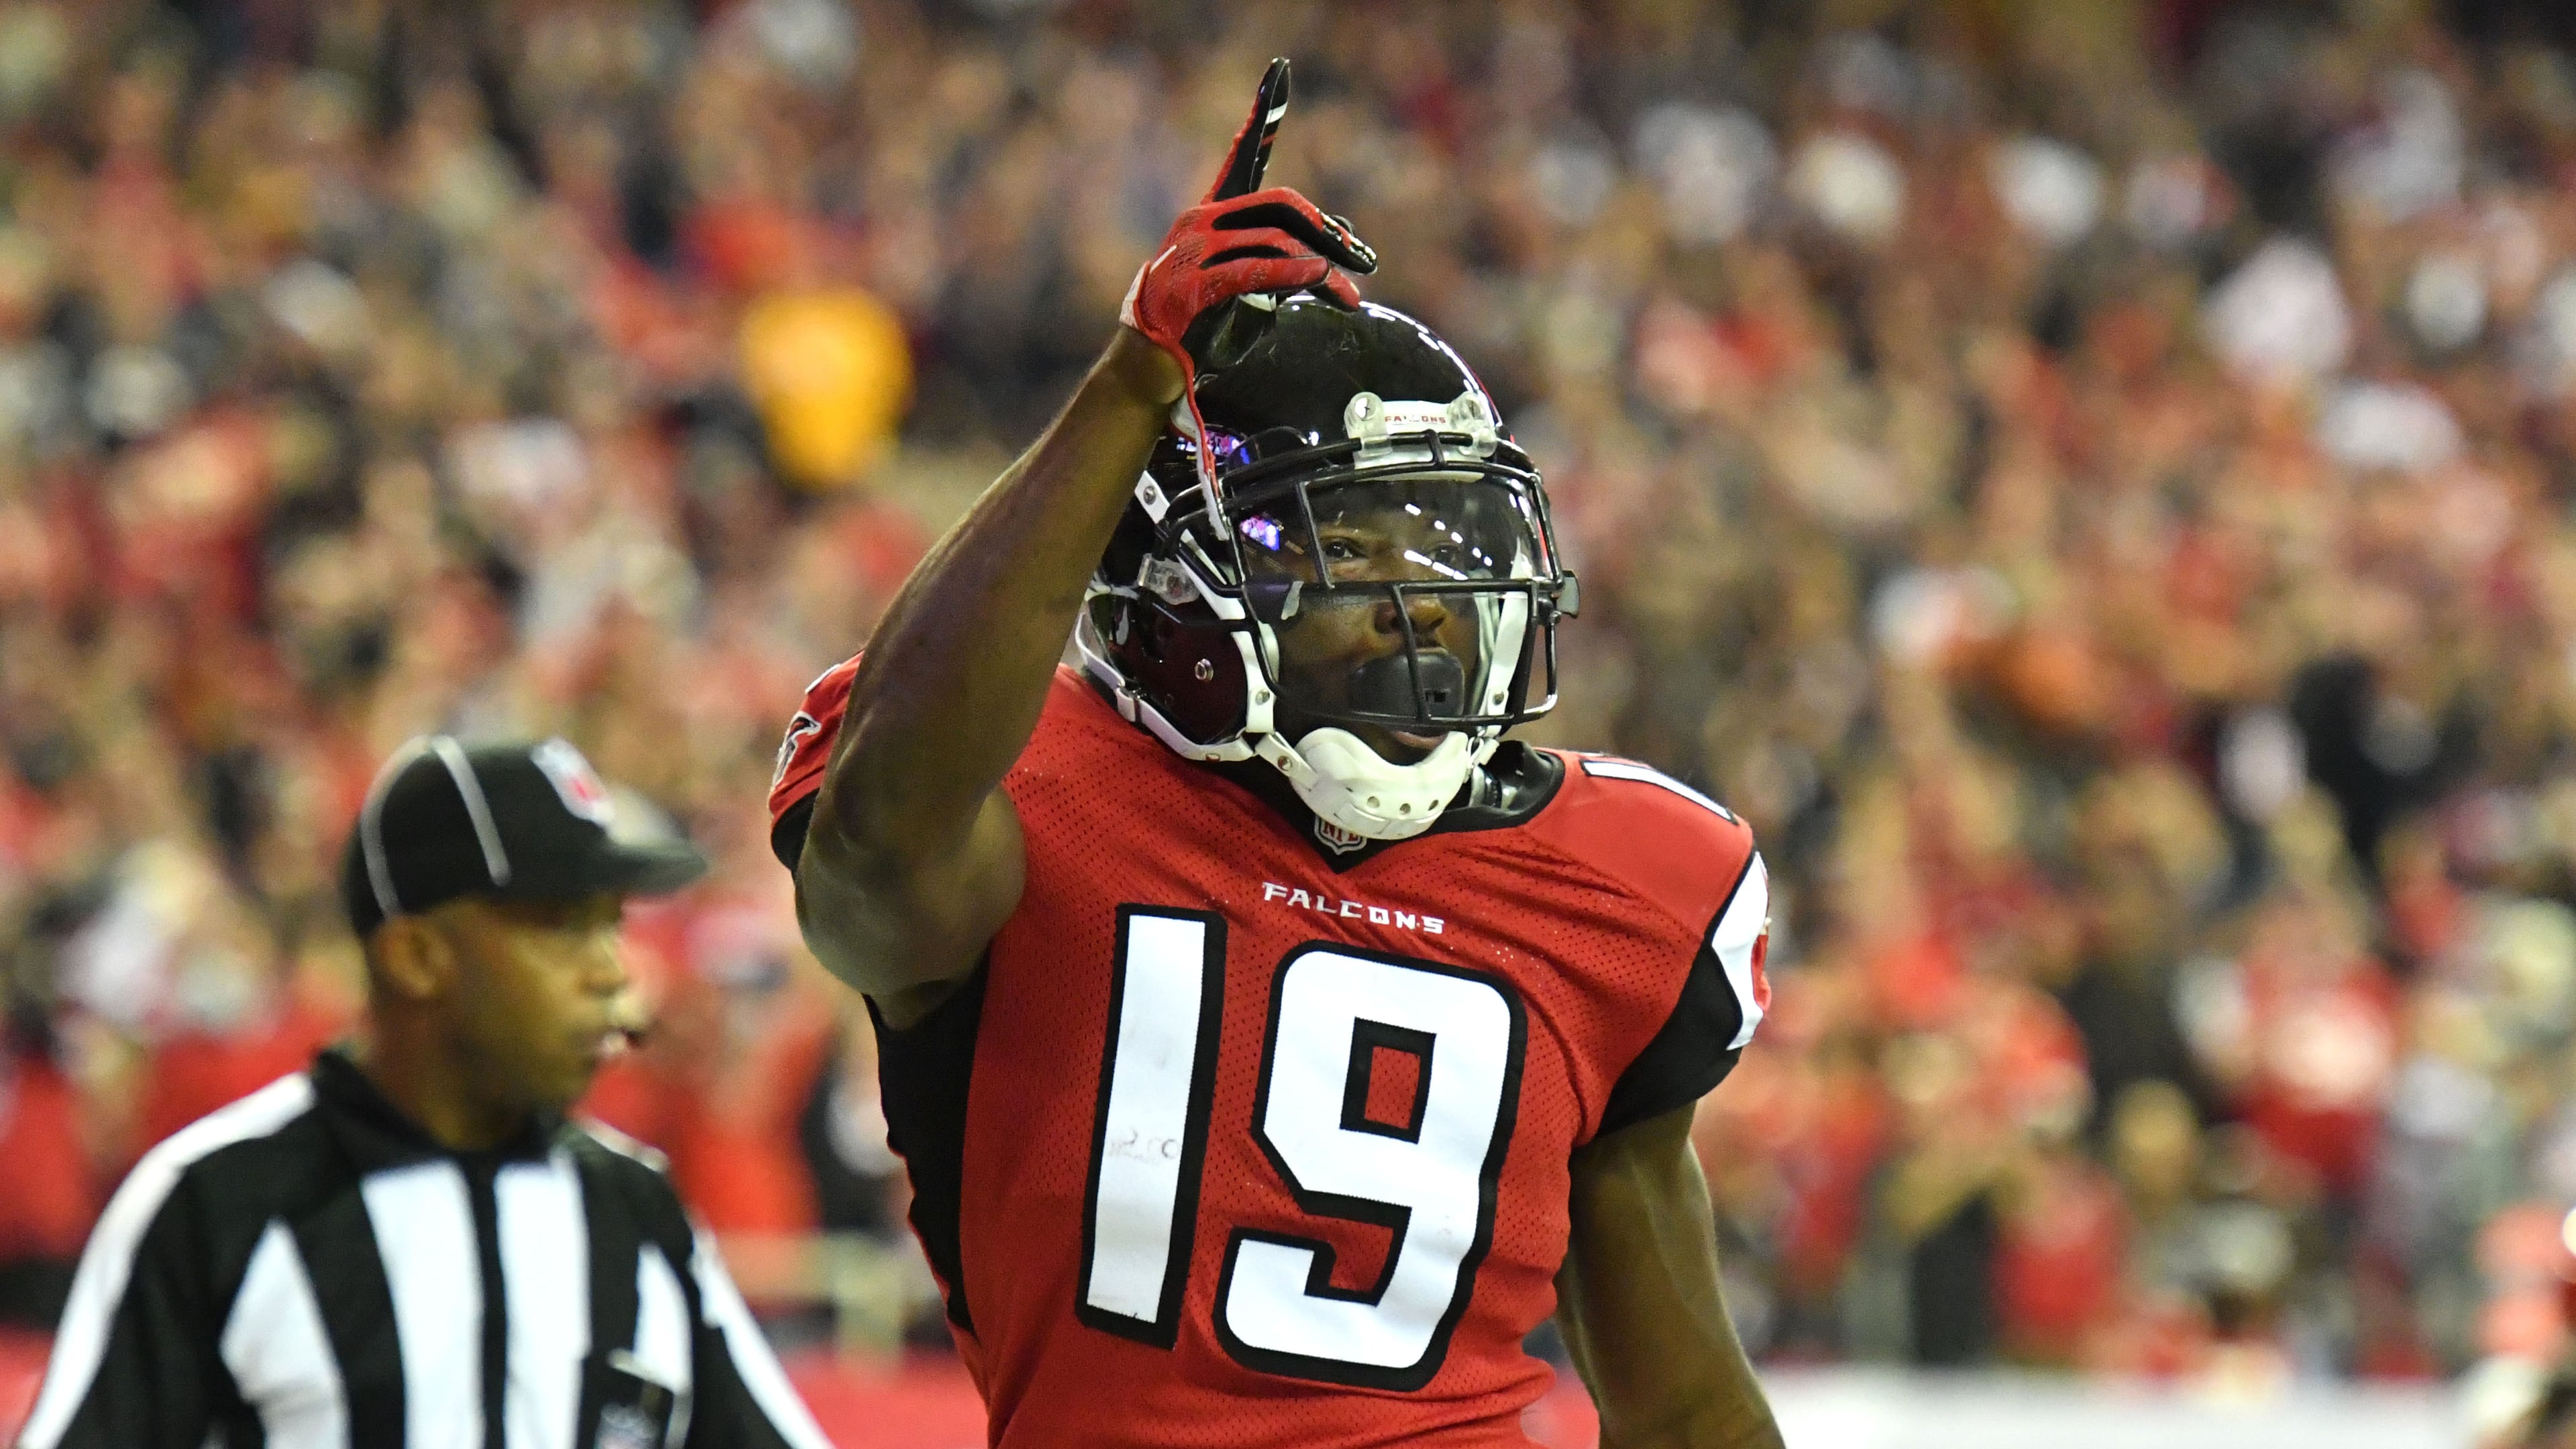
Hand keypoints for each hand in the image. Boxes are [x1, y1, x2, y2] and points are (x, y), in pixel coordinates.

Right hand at [1118, 58, 1376, 386]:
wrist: (1153, 364)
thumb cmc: (1204, 320)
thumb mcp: (1251, 278)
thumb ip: (1290, 251)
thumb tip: (1344, 233)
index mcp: (1211, 211)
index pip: (1242, 155)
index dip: (1262, 111)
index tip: (1279, 70)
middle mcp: (1199, 221)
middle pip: (1279, 205)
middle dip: (1328, 230)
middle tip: (1363, 259)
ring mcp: (1191, 251)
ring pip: (1274, 242)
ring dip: (1322, 268)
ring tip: (1350, 294)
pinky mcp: (1192, 286)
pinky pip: (1254, 271)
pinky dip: (1292, 273)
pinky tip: (1320, 277)